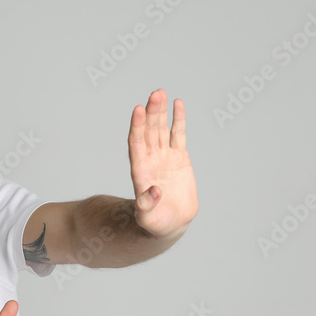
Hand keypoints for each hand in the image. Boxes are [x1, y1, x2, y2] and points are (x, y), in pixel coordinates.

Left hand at [128, 89, 199, 238]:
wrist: (170, 222)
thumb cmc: (155, 223)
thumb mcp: (147, 218)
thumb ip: (146, 205)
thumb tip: (153, 191)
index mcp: (140, 171)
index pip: (136, 143)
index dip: (137, 127)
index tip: (138, 110)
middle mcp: (150, 159)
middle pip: (149, 131)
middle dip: (151, 113)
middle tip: (155, 93)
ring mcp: (164, 156)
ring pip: (161, 129)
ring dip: (160, 111)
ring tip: (160, 92)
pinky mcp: (179, 157)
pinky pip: (178, 135)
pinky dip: (178, 120)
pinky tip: (178, 103)